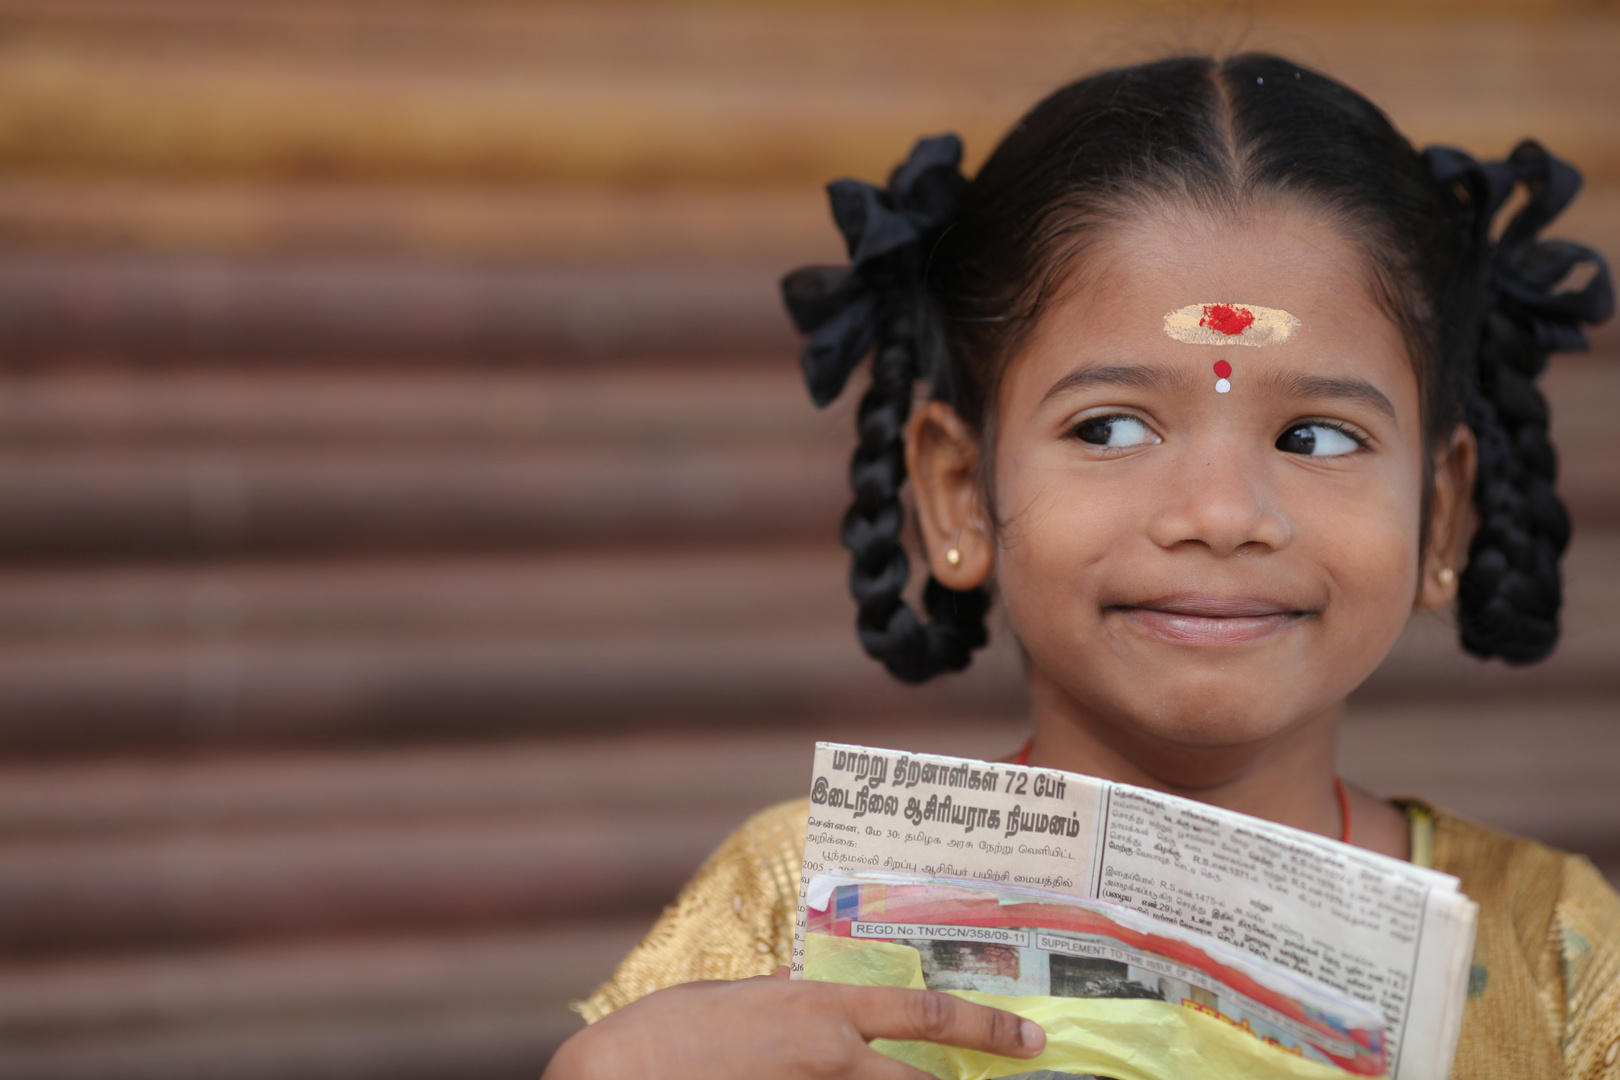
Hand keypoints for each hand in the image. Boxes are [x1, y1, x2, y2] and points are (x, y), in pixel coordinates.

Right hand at [543, 968, 1044, 1079]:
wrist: (617, 1073)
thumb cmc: (670, 1030)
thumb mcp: (743, 1000)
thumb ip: (795, 1008)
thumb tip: (825, 1011)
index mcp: (821, 1009)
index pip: (924, 1016)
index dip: (986, 1027)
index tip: (1029, 1038)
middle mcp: (830, 1057)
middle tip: (1021, 1071)